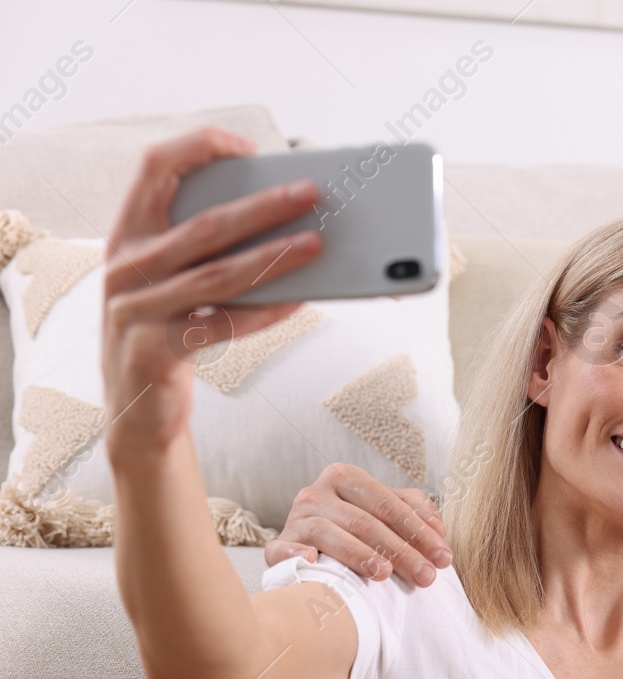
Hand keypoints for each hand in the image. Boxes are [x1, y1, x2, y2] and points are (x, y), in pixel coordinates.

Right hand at [101, 127, 320, 461]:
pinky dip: (265, 311)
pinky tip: (300, 300)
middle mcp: (125, 265)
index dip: (200, 148)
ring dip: (273, 257)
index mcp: (128, 233)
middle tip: (309, 193)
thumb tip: (282, 220)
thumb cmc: (165, 328)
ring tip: (316, 244)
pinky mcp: (155, 349)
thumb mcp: (170, 278)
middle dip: (262, 206)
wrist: (135, 405)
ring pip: (218, 275)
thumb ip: (203, 247)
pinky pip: (223, 325)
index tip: (248, 146)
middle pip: (203, 224)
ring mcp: (135, 308)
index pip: (154, 167)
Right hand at [264, 462, 450, 584]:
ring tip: (384, 573)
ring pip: (330, 533)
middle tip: (426, 576)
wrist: (308, 548)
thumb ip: (415, 511)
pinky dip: (296, 554)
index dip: (419, 531)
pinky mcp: (278, 545)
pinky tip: (312, 560)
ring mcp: (295, 519)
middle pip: (365, 522)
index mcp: (346, 478)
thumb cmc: (357, 530)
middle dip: (401, 550)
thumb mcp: (387, 513)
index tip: (444, 557)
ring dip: (359, 554)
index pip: (388, 504)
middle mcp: (317, 493)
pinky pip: (283, 549)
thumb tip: (438, 530)